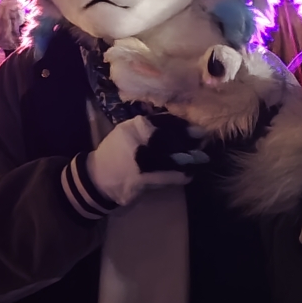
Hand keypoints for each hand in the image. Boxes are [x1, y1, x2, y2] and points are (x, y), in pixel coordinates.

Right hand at [86, 113, 207, 207]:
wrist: (97, 177)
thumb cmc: (116, 151)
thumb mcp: (128, 131)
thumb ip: (150, 126)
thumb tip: (178, 123)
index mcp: (134, 126)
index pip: (163, 122)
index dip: (183, 126)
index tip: (198, 128)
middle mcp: (136, 141)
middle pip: (168, 140)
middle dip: (188, 141)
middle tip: (204, 142)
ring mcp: (138, 162)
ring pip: (169, 160)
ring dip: (187, 160)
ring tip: (202, 159)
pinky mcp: (140, 180)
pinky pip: (164, 178)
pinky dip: (178, 177)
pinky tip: (188, 176)